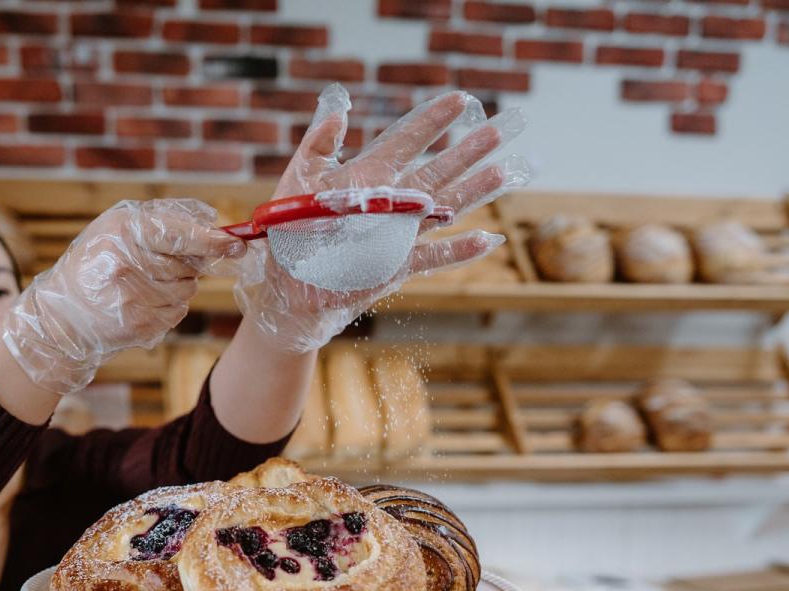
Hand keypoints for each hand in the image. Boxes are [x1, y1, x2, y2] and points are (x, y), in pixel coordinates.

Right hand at [2, 198, 244, 393]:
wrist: (62, 317)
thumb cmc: (95, 265)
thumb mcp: (115, 229)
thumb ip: (161, 222)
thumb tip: (213, 225)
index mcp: (122, 232)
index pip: (179, 235)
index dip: (211, 241)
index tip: (235, 244)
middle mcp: (127, 264)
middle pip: (189, 266)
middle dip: (187, 266)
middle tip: (160, 266)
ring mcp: (132, 297)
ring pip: (187, 291)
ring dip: (177, 288)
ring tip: (144, 286)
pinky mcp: (138, 324)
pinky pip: (177, 313)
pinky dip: (168, 309)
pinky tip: (142, 304)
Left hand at [235, 84, 529, 353]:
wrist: (285, 291)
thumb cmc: (284, 236)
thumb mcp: (295, 184)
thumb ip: (316, 147)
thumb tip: (339, 112)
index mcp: (366, 179)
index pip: (406, 143)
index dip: (432, 122)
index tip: (461, 100)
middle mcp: (388, 205)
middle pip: (436, 173)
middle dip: (467, 152)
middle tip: (499, 129)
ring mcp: (396, 236)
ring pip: (443, 210)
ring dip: (473, 192)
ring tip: (504, 172)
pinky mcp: (397, 268)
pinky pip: (434, 257)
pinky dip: (460, 250)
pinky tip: (488, 239)